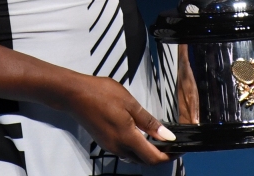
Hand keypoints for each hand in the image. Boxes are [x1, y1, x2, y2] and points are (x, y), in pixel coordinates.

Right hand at [60, 74, 174, 164]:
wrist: (74, 95)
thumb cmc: (101, 94)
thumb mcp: (130, 103)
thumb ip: (149, 122)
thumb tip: (167, 136)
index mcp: (127, 138)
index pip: (153, 158)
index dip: (169, 156)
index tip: (179, 149)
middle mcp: (118, 147)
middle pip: (144, 160)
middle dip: (160, 155)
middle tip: (171, 143)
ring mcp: (110, 146)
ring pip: (134, 157)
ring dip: (148, 152)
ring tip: (158, 138)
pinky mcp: (104, 142)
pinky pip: (124, 151)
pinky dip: (136, 147)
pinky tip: (140, 134)